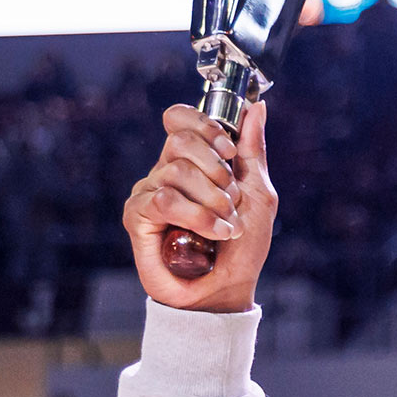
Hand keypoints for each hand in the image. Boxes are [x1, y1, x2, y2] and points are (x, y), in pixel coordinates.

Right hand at [124, 102, 276, 312]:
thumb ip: (253, 151)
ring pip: (176, 172)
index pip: (180, 119)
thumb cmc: (242, 247)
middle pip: (181, 140)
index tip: (230, 152)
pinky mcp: (137, 217)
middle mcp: (167, 171)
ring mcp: (149, 192)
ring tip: (227, 227)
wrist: (226, 290)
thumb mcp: (259, 194)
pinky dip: (195, 217)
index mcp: (193, 161)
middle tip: (232, 200)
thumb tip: (255, 107)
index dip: (205, 126)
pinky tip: (211, 235)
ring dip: (212, 201)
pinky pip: (163, 200)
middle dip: (217, 170)